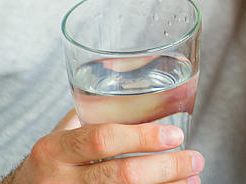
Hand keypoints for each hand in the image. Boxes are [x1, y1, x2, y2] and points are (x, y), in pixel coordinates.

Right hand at [0, 110, 202, 183]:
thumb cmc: (50, 161)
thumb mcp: (61, 136)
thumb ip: (92, 114)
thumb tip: (137, 73)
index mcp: (54, 149)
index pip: (101, 139)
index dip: (142, 138)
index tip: (176, 135)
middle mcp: (59, 180)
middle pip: (120, 176)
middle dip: (165, 168)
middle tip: (195, 159)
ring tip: (192, 178)